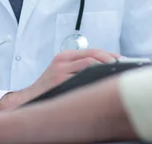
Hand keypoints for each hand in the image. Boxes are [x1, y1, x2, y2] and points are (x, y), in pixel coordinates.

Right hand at [0, 48, 119, 109]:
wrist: (28, 100)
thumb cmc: (48, 89)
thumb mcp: (62, 73)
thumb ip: (79, 68)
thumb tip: (106, 69)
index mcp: (64, 56)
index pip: (92, 50)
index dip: (110, 54)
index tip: (121, 60)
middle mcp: (62, 61)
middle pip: (93, 54)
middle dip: (111, 59)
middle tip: (123, 67)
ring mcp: (61, 71)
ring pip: (90, 63)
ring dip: (106, 67)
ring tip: (115, 74)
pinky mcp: (60, 81)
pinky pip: (83, 76)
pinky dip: (95, 77)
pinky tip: (103, 83)